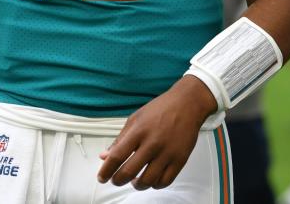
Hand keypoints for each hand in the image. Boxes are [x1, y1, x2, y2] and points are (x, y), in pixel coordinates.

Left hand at [97, 75, 217, 190]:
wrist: (187, 104)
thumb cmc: (160, 109)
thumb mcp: (135, 119)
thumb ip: (119, 139)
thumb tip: (104, 156)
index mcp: (138, 131)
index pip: (117, 156)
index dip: (106, 170)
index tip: (102, 177)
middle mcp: (153, 143)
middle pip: (130, 171)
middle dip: (118, 181)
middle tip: (115, 180)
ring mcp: (167, 152)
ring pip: (148, 181)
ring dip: (137, 185)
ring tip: (134, 181)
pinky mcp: (180, 159)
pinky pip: (165, 181)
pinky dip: (155, 185)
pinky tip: (151, 179)